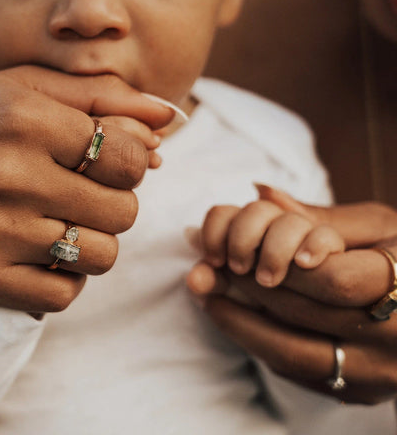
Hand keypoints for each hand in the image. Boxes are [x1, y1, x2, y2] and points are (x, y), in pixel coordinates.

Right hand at [0, 65, 174, 312]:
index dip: (128, 163)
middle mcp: (3, 173)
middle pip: (123, 212)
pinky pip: (62, 297)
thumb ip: (100, 96)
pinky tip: (39, 254)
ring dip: (91, 243)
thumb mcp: (22, 88)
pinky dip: (63, 279)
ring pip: (100, 257)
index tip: (101, 162)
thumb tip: (169, 122)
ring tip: (58, 223)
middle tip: (77, 193)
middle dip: (112, 204)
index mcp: (22, 117)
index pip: (130, 158)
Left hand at [188, 186, 396, 403]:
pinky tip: (232, 317)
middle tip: (207, 268)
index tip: (243, 255)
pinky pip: (295, 373)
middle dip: (247, 287)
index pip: (333, 281)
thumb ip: (320, 215)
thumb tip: (259, 193)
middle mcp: (395, 339)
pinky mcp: (355, 392)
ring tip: (206, 293)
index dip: (282, 265)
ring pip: (292, 353)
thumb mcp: (377, 228)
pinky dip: (256, 342)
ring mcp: (376, 373)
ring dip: (238, 321)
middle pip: (304, 315)